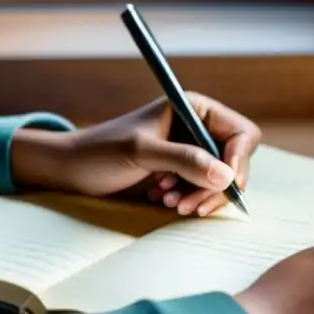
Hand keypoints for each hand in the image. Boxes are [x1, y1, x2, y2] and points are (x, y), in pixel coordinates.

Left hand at [12, 94, 261, 216]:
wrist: (71, 169)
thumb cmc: (100, 152)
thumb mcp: (141, 153)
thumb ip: (184, 160)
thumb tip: (227, 176)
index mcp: (194, 109)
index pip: (241, 133)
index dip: (238, 160)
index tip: (226, 184)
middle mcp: (197, 128)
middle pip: (235, 161)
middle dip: (217, 186)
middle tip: (190, 205)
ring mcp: (191, 152)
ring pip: (221, 181)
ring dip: (201, 197)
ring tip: (169, 203)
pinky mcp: (181, 174)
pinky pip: (204, 192)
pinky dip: (190, 201)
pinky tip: (163, 201)